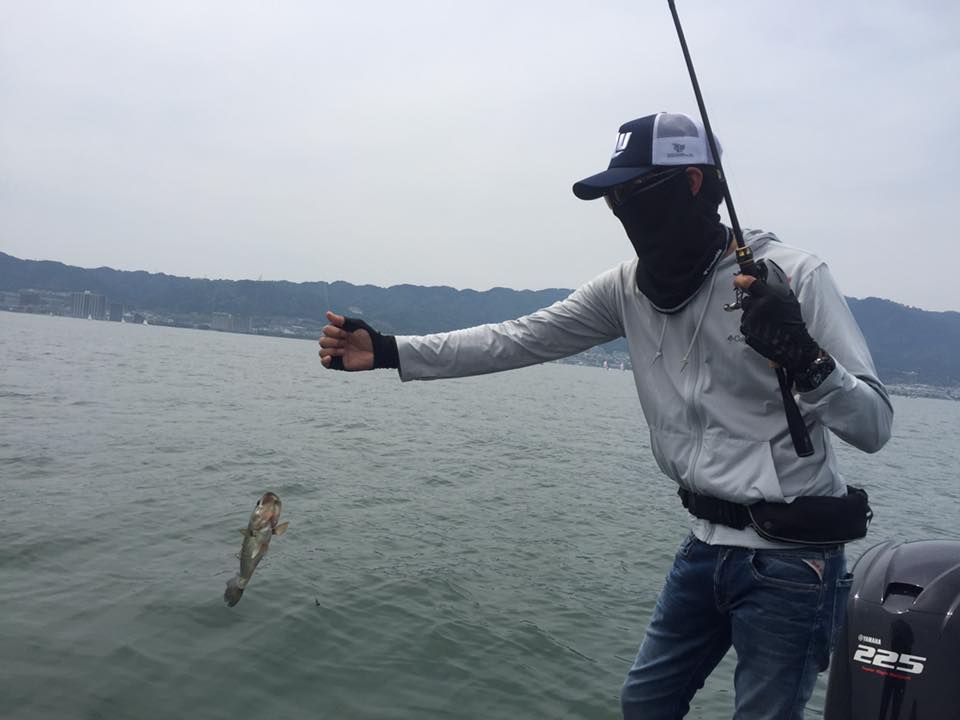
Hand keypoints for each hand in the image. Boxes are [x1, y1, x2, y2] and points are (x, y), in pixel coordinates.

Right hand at [319, 311, 374, 370]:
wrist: (378, 351)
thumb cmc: (368, 336)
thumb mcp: (356, 325)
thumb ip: (342, 320)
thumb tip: (327, 313)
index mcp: (339, 332)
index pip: (326, 330)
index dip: (334, 332)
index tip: (346, 333)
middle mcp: (336, 342)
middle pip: (322, 341)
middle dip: (334, 341)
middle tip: (346, 342)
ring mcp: (337, 353)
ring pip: (322, 351)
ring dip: (332, 350)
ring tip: (344, 351)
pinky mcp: (338, 364)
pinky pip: (324, 363)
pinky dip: (324, 360)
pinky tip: (330, 358)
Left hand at [733, 260, 820, 374]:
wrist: (793, 345)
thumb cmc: (793, 322)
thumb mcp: (790, 301)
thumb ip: (783, 288)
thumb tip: (786, 276)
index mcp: (768, 297)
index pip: (749, 283)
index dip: (742, 280)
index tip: (739, 280)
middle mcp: (757, 308)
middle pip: (746, 300)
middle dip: (752, 302)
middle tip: (761, 307)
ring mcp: (751, 322)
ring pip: (745, 313)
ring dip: (752, 315)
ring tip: (765, 320)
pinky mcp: (747, 333)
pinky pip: (746, 325)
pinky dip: (752, 326)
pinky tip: (763, 328)